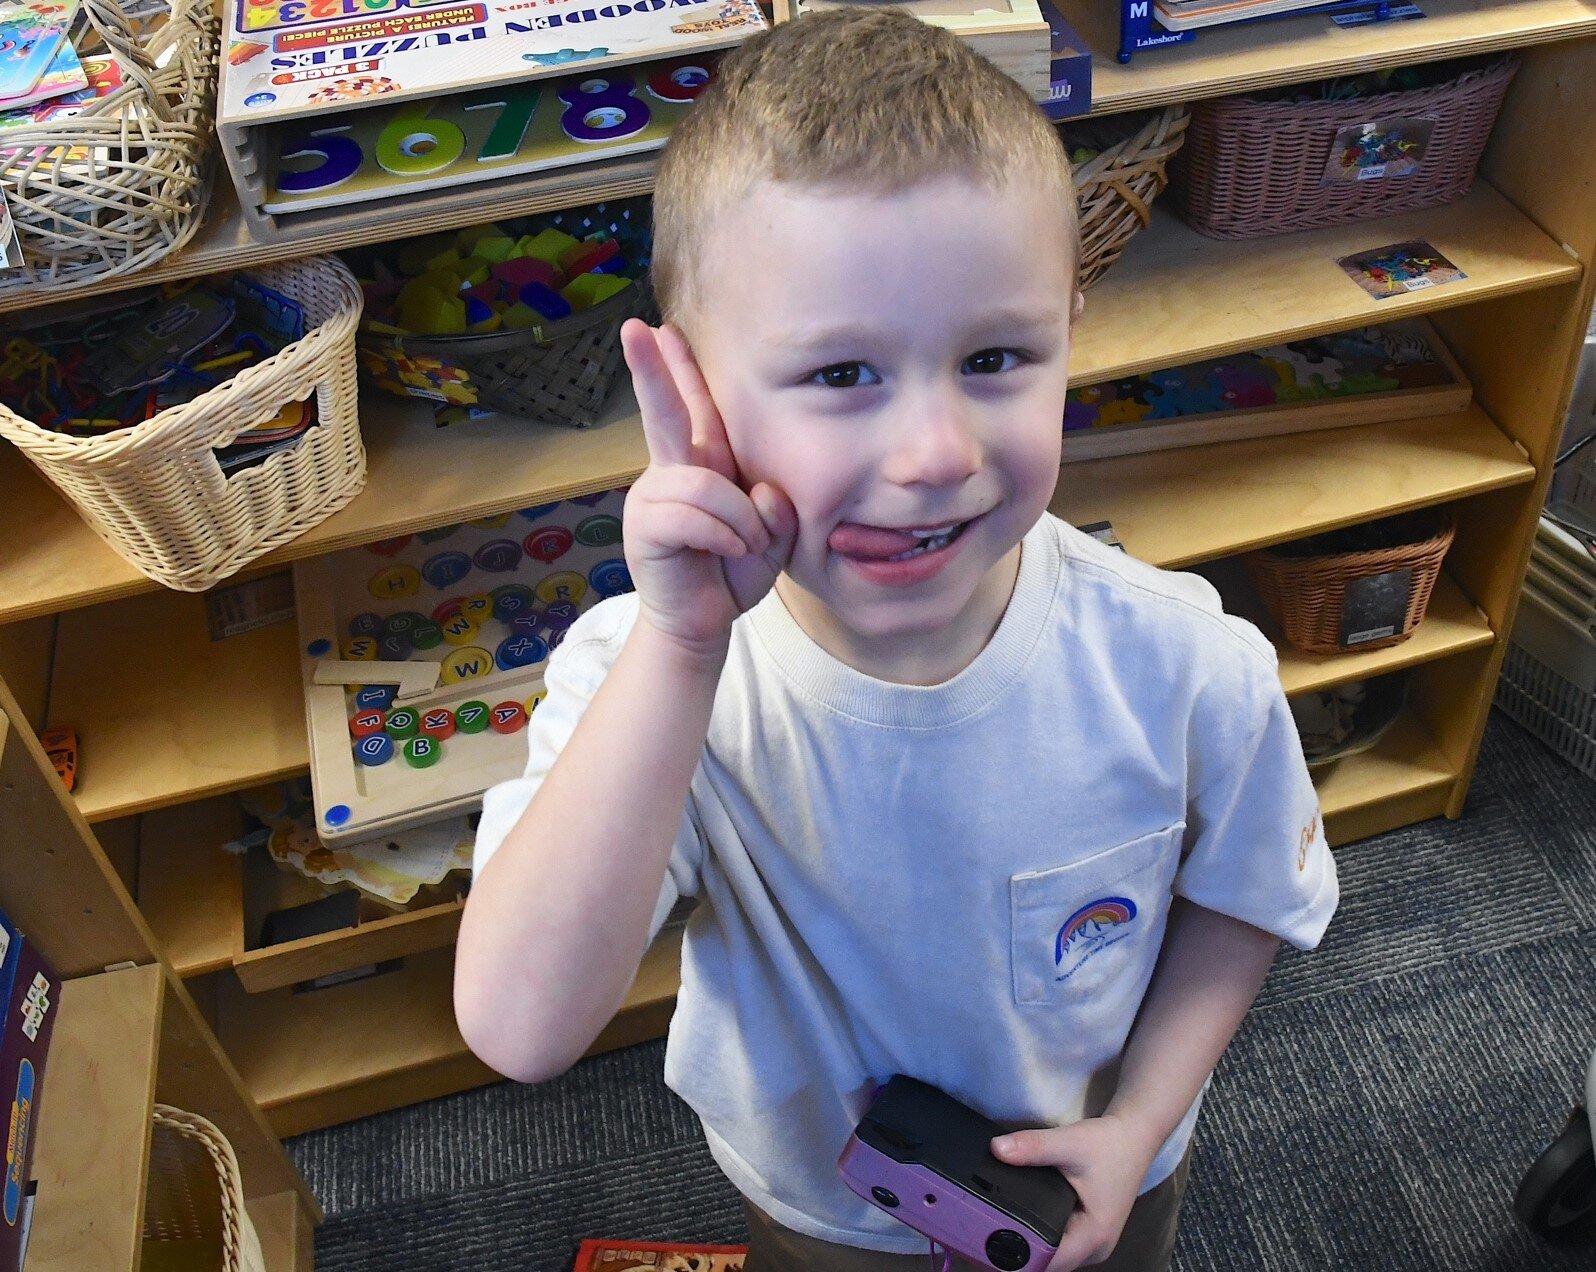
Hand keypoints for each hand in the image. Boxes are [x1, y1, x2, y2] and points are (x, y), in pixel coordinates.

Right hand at [619, 320, 797, 659]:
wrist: (702, 622)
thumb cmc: (733, 571)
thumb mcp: (772, 538)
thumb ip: (777, 511)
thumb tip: (761, 493)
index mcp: (701, 462)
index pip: (693, 406)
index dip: (678, 367)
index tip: (659, 329)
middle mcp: (671, 470)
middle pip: (665, 412)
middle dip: (651, 369)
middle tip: (634, 328)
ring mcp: (653, 497)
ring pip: (706, 485)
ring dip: (740, 521)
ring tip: (743, 547)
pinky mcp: (645, 527)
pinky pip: (696, 516)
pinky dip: (725, 536)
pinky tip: (728, 553)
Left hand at [990, 1116, 1160, 1270]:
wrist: (1133, 1136)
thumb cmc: (1108, 1144)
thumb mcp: (1069, 1142)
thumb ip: (1033, 1147)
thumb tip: (996, 1149)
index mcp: (1094, 1237)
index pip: (1048, 1263)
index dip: (1018, 1257)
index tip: (988, 1241)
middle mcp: (1095, 1248)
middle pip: (1049, 1265)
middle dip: (1019, 1253)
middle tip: (983, 1234)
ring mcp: (1093, 1243)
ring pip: (1054, 1258)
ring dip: (1029, 1247)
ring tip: (995, 1228)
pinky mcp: (1088, 1233)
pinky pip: (1059, 1246)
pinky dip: (1040, 1239)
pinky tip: (1018, 1224)